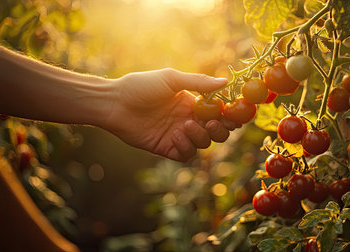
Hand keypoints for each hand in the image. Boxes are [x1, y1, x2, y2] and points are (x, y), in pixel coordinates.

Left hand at [101, 68, 238, 161]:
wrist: (114, 103)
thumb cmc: (140, 86)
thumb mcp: (171, 79)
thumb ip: (198, 83)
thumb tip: (225, 81)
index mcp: (192, 103)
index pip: (219, 113)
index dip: (230, 116)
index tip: (235, 115)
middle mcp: (188, 120)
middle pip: (216, 132)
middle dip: (219, 130)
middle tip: (211, 123)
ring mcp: (178, 135)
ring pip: (203, 144)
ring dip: (199, 136)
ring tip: (183, 126)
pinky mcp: (166, 148)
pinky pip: (185, 154)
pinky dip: (186, 148)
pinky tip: (175, 136)